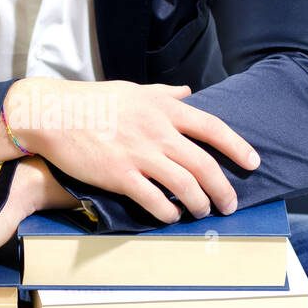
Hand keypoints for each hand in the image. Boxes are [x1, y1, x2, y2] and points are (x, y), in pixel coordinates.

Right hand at [3, 78, 259, 223]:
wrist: (53, 114)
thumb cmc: (91, 101)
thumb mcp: (133, 90)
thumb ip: (163, 94)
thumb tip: (188, 93)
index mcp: (163, 109)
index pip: (212, 128)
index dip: (237, 147)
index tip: (253, 163)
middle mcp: (157, 131)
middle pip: (204, 165)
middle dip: (222, 189)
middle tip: (229, 204)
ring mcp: (140, 155)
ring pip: (185, 186)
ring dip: (199, 204)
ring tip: (201, 212)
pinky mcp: (120, 176)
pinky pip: (154, 200)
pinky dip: (168, 213)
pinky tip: (171, 217)